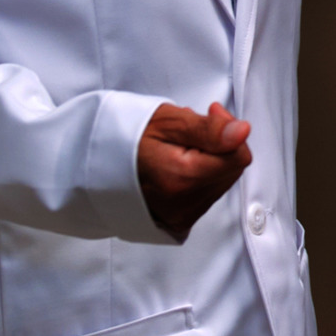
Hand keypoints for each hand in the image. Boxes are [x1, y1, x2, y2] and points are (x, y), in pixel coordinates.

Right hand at [137, 102, 251, 239]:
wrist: (93, 162)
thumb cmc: (126, 137)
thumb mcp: (167, 121)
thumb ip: (208, 129)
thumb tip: (242, 133)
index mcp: (182, 176)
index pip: (238, 156)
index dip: (228, 130)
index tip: (209, 113)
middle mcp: (183, 203)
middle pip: (231, 171)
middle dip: (219, 147)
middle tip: (190, 130)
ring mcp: (180, 216)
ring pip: (220, 184)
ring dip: (208, 162)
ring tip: (178, 147)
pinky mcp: (178, 223)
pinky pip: (205, 198)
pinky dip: (198, 179)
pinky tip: (176, 165)